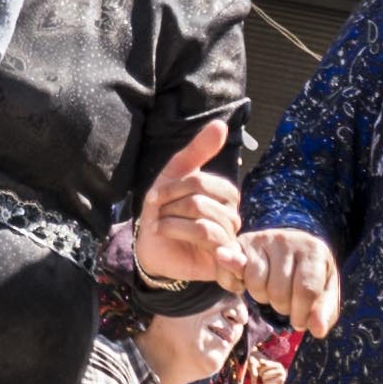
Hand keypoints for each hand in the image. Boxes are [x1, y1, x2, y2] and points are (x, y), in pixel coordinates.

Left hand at [125, 121, 239, 289]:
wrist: (150, 247)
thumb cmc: (164, 211)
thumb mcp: (175, 175)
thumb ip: (198, 150)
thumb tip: (221, 124)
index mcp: (225, 195)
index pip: (202, 182)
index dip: (174, 186)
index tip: (155, 196)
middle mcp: (232, 216)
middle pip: (200, 199)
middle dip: (169, 205)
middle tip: (157, 214)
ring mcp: (229, 239)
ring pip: (202, 218)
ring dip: (170, 220)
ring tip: (160, 226)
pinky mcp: (222, 259)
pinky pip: (207, 236)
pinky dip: (177, 230)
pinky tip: (165, 233)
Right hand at [228, 226, 341, 337]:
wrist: (293, 246)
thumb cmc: (309, 275)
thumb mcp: (324, 293)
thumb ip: (324, 313)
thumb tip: (318, 331)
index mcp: (314, 251)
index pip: (306, 291)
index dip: (301, 314)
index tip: (299, 321)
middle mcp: (287, 240)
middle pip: (278, 291)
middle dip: (281, 306)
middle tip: (285, 300)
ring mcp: (262, 239)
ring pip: (255, 284)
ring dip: (261, 297)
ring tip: (269, 288)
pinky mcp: (241, 243)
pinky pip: (230, 273)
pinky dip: (234, 285)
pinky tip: (243, 283)